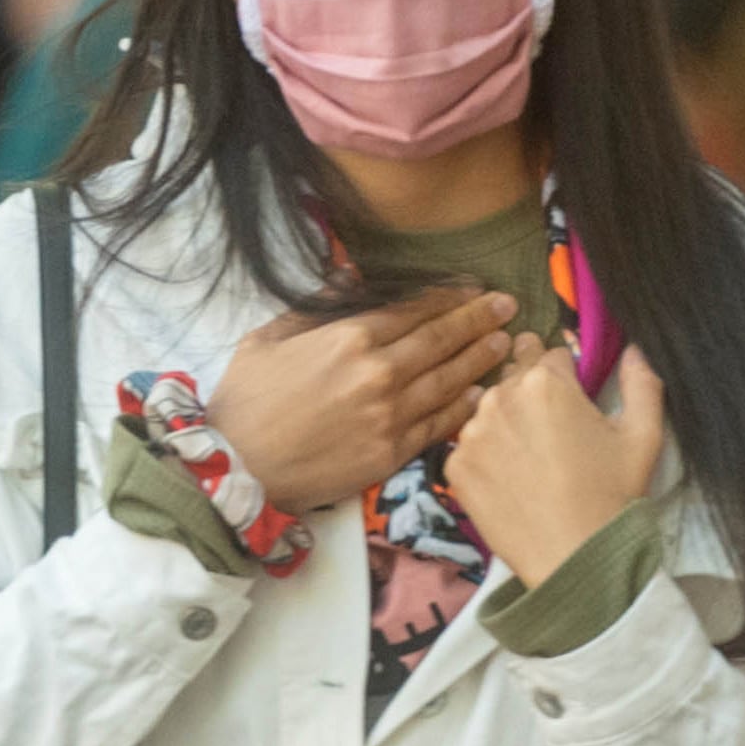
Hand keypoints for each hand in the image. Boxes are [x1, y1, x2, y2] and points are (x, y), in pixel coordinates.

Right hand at [207, 287, 518, 512]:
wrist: (236, 470)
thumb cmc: (243, 403)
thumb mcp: (265, 341)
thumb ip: (312, 308)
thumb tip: (347, 275)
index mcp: (348, 338)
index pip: (413, 310)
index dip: (448, 297)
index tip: (473, 288)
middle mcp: (379, 373)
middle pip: (441, 340)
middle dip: (479, 320)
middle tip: (508, 307)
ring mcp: (390, 414)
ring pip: (449, 380)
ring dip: (481, 358)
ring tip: (505, 344)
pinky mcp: (391, 452)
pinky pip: (439, 424)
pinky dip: (463, 406)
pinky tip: (479, 393)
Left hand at [442, 346, 667, 588]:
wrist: (570, 555)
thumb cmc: (612, 494)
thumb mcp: (643, 434)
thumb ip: (641, 382)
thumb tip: (633, 349)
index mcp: (545, 383)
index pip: (549, 354)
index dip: (563, 371)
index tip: (569, 391)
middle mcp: (499, 399)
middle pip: (513, 378)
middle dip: (530, 391)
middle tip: (548, 424)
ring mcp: (470, 433)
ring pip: (488, 410)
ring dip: (506, 420)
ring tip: (531, 454)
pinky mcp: (453, 465)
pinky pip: (469, 445)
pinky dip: (487, 454)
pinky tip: (510, 475)